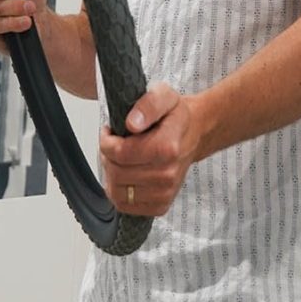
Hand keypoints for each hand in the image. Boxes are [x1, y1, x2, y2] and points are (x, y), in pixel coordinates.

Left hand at [99, 83, 203, 216]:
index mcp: (167, 148)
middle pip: (116, 174)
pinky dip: (120, 191)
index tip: (109, 132)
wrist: (193, 133)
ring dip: (111, 175)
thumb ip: (147, 105)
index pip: (120, 154)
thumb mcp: (163, 95)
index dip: (106, 142)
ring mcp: (165, 192)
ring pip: (117, 193)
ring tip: (119, 159)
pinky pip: (126, 206)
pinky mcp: (161, 205)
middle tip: (113, 144)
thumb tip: (132, 123)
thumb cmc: (175, 115)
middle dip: (107, 157)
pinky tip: (126, 174)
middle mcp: (167, 174)